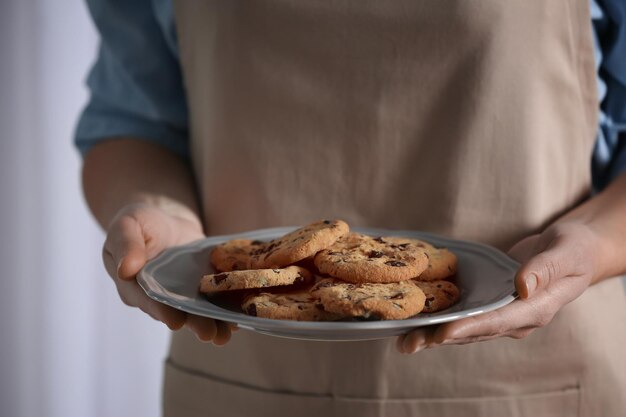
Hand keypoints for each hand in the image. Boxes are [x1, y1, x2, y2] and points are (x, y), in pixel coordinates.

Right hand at [102, 203, 235, 344]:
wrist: (166, 216)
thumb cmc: (140, 221)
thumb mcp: (127, 226)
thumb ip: (127, 246)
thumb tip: (126, 270)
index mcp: (135, 285)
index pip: (148, 300)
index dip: (162, 311)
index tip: (175, 321)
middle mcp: (159, 295)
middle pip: (176, 311)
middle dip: (193, 323)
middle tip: (209, 334)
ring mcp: (181, 292)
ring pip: (196, 311)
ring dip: (212, 322)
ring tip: (226, 334)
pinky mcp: (201, 286)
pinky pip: (213, 297)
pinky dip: (225, 307)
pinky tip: (238, 317)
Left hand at [396, 222, 599, 353]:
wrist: (573, 250)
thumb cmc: (573, 250)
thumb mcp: (566, 253)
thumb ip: (545, 268)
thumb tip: (522, 285)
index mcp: (535, 309)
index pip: (497, 322)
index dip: (469, 328)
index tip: (443, 334)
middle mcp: (515, 318)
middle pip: (473, 331)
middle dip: (440, 337)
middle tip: (407, 344)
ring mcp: (501, 313)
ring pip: (464, 326)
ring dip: (433, 333)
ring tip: (401, 340)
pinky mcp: (490, 302)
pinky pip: (463, 312)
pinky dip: (440, 316)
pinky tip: (414, 317)